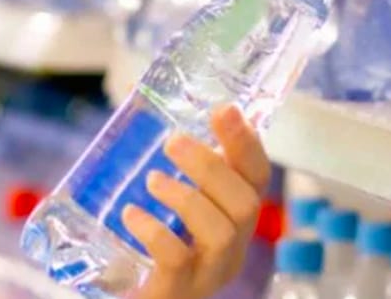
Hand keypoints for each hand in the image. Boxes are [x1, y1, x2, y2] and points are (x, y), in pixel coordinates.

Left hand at [121, 105, 270, 298]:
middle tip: (173, 141)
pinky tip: (131, 214)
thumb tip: (156, 111)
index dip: (246, 143)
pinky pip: (177, 261)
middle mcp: (232, 249)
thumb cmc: (154, 250)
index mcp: (236, 220)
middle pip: (245, 205)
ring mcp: (207, 275)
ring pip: (220, 233)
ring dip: (187, 197)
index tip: (224, 110)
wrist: (137, 296)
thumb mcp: (174, 207)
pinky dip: (155, 231)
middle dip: (211, 166)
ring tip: (152, 180)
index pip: (258, 177)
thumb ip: (181, 169)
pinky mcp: (176, 292)